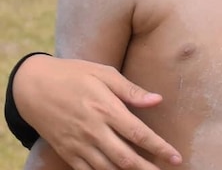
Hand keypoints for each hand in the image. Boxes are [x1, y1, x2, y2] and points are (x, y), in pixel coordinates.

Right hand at [13, 54, 181, 169]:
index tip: (175, 157)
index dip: (159, 148)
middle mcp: (93, 130)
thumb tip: (157, 100)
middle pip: (126, 158)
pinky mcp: (67, 152)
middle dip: (148, 168)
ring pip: (108, 169)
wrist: (33, 86)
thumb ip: (131, 90)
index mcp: (106, 109)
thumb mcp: (104, 74)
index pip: (139, 134)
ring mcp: (78, 144)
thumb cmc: (74, 75)